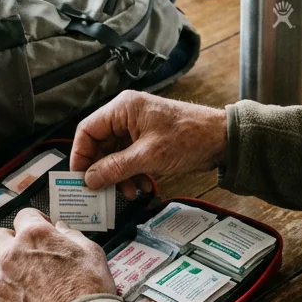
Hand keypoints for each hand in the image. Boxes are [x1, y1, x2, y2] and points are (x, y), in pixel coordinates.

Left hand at [0, 208, 116, 301]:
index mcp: (34, 235)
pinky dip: (9, 293)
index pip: (24, 215)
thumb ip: (71, 236)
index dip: (35, 220)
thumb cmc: (89, 289)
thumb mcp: (90, 252)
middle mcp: (12, 255)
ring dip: (5, 267)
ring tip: (24, 276)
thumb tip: (61, 229)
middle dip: (10, 240)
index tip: (43, 228)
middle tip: (27, 250)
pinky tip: (27, 299)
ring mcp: (3, 282)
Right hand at [72, 91, 227, 195]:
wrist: (221, 139)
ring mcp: (137, 129)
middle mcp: (126, 116)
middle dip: (103, 171)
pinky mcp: (147, 141)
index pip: (87, 130)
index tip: (80, 178)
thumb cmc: (189, 137)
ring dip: (119, 176)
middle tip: (102, 192)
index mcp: (122, 108)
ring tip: (129, 192)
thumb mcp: (148, 156)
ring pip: (115, 156)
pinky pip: (130, 159)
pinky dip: (133, 174)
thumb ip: (116, 168)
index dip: (80, 155)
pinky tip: (143, 186)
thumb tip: (89, 179)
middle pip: (100, 145)